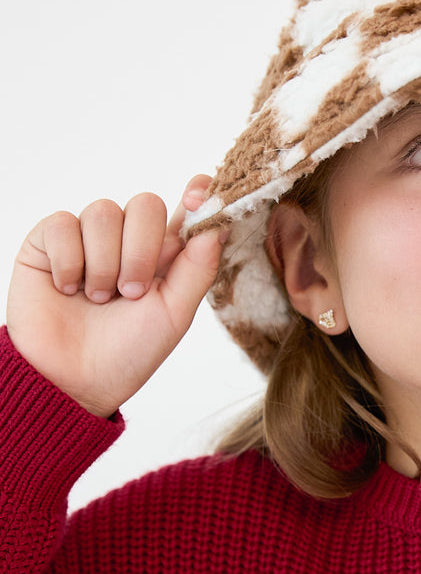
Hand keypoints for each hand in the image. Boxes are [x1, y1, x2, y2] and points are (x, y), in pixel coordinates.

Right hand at [6, 176, 224, 417]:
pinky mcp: (48, 240)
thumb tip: (218, 225)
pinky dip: (70, 262)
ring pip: (104, 212)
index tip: (200, 194)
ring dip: (105, 263)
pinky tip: (68, 290)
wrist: (72, 379)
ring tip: (99, 299)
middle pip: (146, 204)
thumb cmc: (129, 352)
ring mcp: (89, 237)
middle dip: (142, 250)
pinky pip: (63, 223)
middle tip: (131, 292)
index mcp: (167, 255)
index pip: (187, 209)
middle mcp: (129, 239)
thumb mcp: (175, 314)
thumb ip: (197, 268)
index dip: (198, 194)